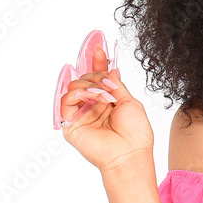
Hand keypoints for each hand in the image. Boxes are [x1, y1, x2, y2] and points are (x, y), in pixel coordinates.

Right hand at [59, 45, 154, 171]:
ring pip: (75, 86)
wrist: (130, 154)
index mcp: (108, 102)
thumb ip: (116, 85)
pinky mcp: (70, 123)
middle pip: (85, 79)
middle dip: (98, 75)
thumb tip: (110, 70)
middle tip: (111, 83)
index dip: (97, 63)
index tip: (100, 48)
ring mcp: (81, 114)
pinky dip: (81, 93)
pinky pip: (66, 100)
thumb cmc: (135, 134)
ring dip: (92, 85)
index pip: (98, 79)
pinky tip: (96, 98)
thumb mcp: (130, 102)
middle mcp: (93, 107)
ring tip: (107, 96)